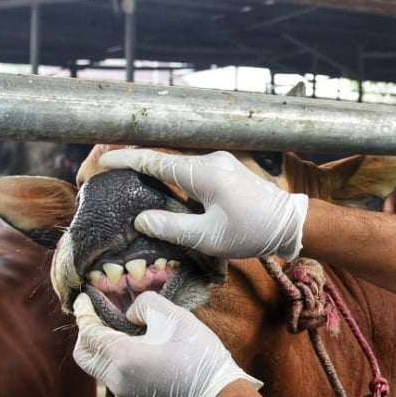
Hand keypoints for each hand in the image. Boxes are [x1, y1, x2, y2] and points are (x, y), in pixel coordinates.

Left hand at [72, 292, 262, 396]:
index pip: (88, 332)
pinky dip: (112, 358)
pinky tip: (133, 345)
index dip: (84, 313)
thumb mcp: (173, 316)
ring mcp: (123, 390)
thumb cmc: (197, 354)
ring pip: (96, 365)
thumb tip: (129, 314)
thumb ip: (143, 304)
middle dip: (87, 333)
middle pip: (84, 354)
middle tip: (100, 315)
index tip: (85, 299)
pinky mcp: (133, 396)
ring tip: (120, 328)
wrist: (216, 395)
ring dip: (101, 346)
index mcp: (123, 356)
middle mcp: (116, 377)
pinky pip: (110, 374)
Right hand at [100, 148, 308, 260]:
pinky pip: (191, 168)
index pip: (155, 162)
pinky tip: (161, 186)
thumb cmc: (252, 232)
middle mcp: (211, 160)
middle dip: (136, 163)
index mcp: (204, 173)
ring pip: (178, 163)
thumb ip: (170, 228)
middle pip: (164, 158)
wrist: (292, 224)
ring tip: (129, 178)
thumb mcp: (208, 238)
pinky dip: (172, 175)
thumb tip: (140, 220)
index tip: (103, 160)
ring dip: (155, 169)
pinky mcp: (226, 169)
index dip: (126, 160)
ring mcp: (220, 162)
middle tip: (109, 169)